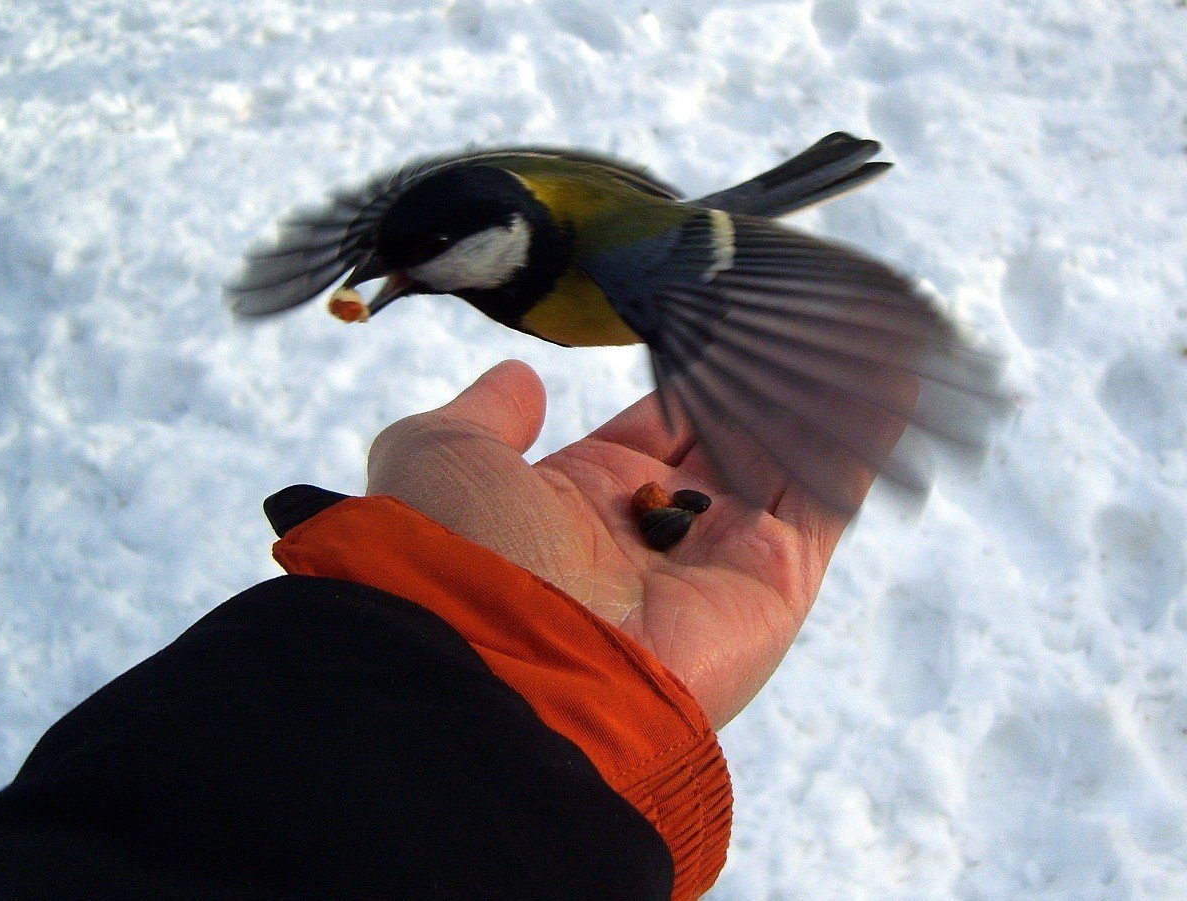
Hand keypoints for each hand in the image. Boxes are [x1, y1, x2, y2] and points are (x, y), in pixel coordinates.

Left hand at [368, 360, 884, 727]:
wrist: (509, 662)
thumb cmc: (461, 554)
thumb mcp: (443, 458)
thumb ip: (485, 415)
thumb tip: (517, 378)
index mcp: (582, 502)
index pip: (655, 427)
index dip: (689, 378)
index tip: (723, 323)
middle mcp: (654, 533)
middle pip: (726, 444)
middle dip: (762, 389)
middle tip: (806, 317)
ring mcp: (717, 559)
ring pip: (783, 465)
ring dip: (819, 404)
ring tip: (864, 330)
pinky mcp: (773, 583)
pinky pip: (825, 500)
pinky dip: (857, 441)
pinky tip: (886, 378)